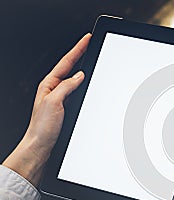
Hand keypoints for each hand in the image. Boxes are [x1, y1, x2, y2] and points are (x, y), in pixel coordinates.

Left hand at [2, 33, 90, 185]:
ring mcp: (61, 97)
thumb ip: (66, 86)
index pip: (67, 62)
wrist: (41, 145)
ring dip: (84, 69)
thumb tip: (79, 75)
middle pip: (71, 67)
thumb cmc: (43, 127)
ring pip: (75, 79)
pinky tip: (89, 83)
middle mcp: (55, 89)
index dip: (78, 49)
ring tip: (92, 58)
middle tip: (91, 44)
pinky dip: (85, 85)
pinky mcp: (66, 107)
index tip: (87, 39)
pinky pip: (78, 91)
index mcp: (49, 84)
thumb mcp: (54, 102)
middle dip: (81, 54)